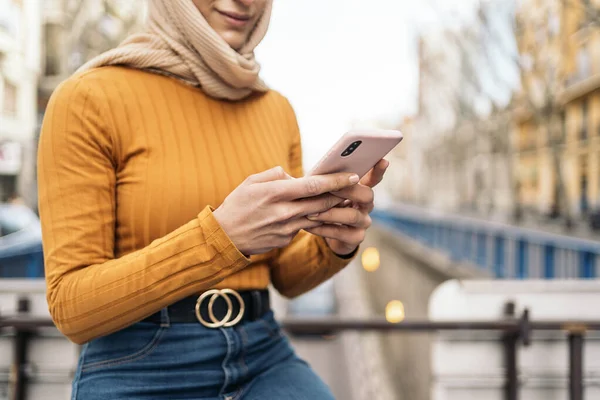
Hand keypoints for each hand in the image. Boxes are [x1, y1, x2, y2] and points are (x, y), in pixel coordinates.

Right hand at [212, 166, 359, 255]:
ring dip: (332, 209)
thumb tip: (295, 176)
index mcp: (275, 193)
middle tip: (357, 187)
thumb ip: (275, 175)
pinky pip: (304, 227)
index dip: (335, 181)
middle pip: (321, 202)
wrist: (224, 237)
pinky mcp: (286, 240)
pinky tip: (319, 214)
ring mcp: (286, 228)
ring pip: (317, 217)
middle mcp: (283, 212)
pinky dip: (312, 219)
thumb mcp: (251, 182)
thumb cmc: (237, 205)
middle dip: (341, 195)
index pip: (312, 185)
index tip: (352, 176)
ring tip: (345, 200)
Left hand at [305, 159, 389, 254]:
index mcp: (360, 190)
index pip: (373, 178)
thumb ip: (326, 181)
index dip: (378, 170)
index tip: (383, 161)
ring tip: (310, 212)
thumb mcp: (325, 191)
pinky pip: (340, 232)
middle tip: (330, 187)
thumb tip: (316, 172)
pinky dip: (323, 229)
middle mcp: (366, 205)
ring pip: (352, 216)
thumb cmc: (323, 204)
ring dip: (330, 213)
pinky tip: (308, 226)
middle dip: (348, 190)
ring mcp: (363, 222)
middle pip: (367, 195)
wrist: (324, 232)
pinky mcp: (356, 238)